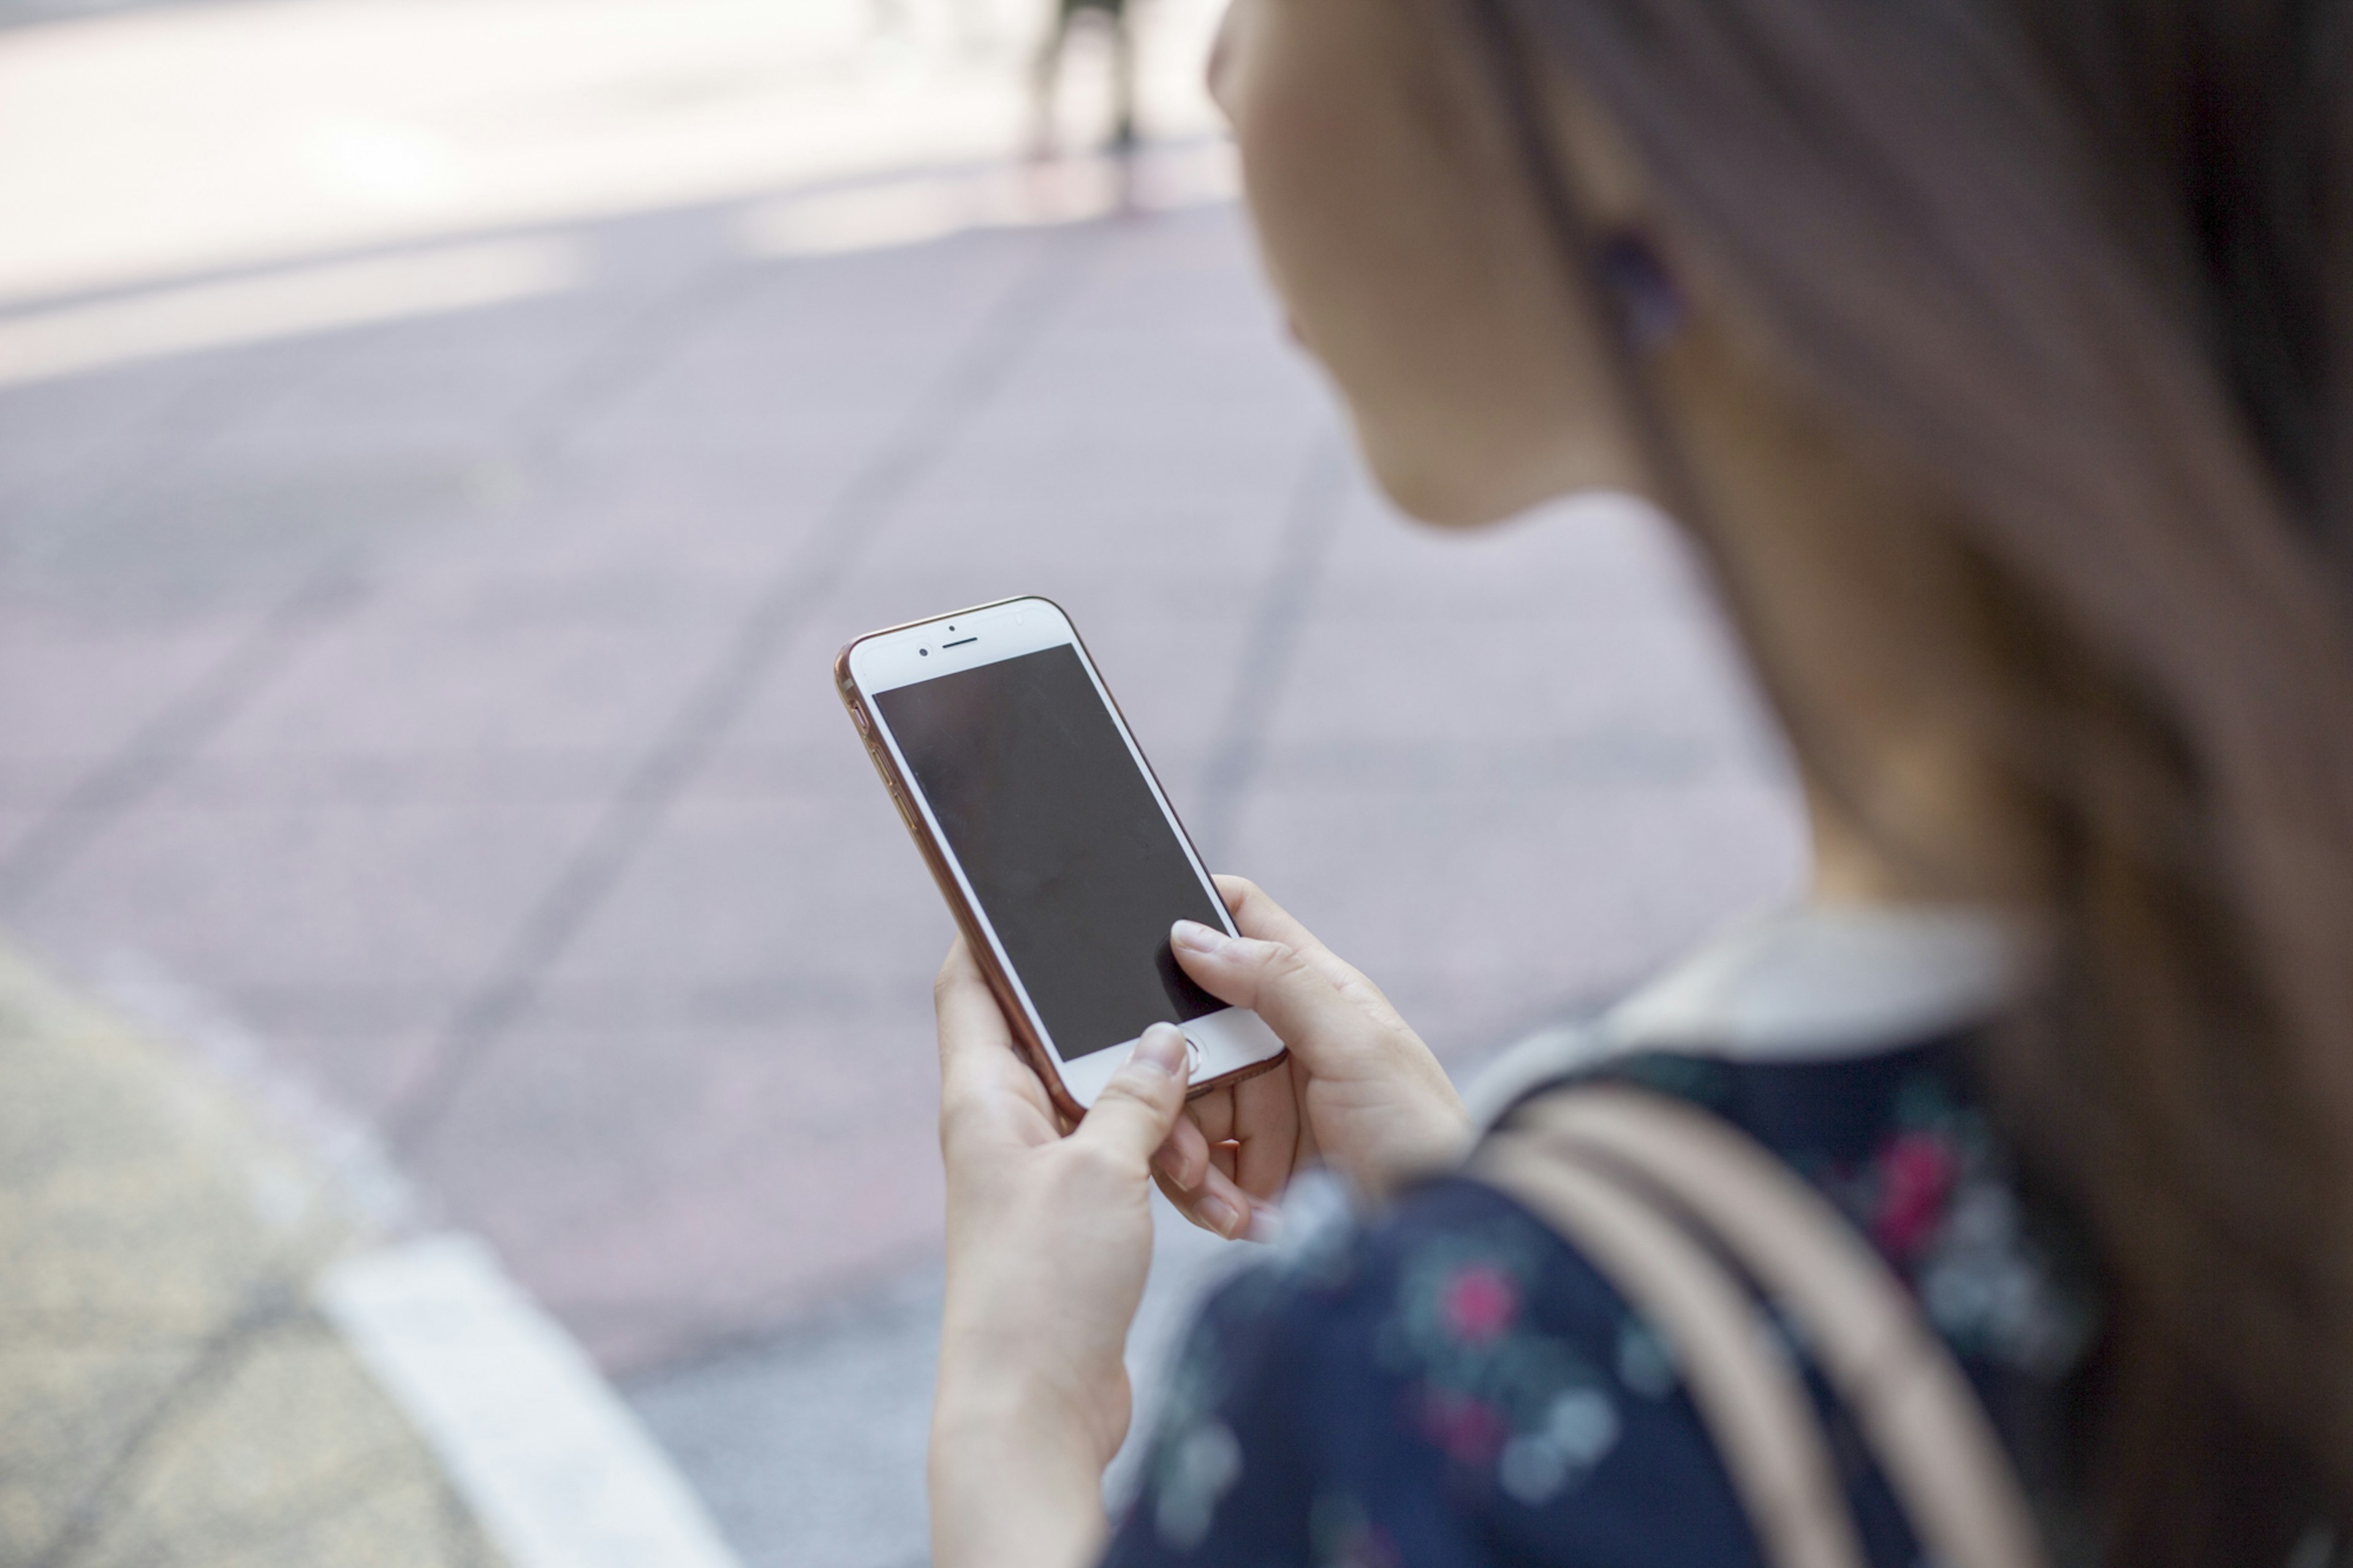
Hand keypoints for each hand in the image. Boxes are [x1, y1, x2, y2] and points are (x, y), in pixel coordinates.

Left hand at [929, 936, 1190, 1567]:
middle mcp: (1002, 1127)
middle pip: (1058, 1042)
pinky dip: (1164, 1163)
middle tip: (1179, 1036)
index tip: (1037, 893)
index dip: (996, 933)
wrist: (1033, 1410)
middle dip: (1125, 1040)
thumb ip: (1138, 1096)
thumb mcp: (1103, 1169)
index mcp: (982, 1097)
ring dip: (1158, 1115)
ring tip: (1197, 1146)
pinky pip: (1124, 1160)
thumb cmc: (1043, 1286)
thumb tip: (1162, 1042)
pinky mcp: (1073, 1219)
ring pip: (1105, 1105)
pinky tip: (1204, 1183)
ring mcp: (1036, 1174)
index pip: (971, 984)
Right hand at [1151, 876, 1469, 1236]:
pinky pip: (1196, 1167)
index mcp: (1313, 992)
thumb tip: (1191, 934)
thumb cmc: (1423, 1137)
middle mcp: (1282, 1043)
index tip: (1146, 942)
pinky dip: (1203, 1194)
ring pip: (1181, 1105)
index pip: (1243, 923)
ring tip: (1215, 1191)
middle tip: (1173, 1124)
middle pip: (1189, 1032)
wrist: (1433, 1248)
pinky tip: (1238, 1216)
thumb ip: (1278, 983)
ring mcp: (1265, 1106)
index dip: (1194, 915)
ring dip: (1184, 1151)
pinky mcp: (1254, 1168)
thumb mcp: (1358, 1046)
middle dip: (1170, 1080)